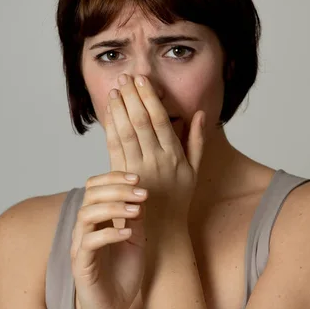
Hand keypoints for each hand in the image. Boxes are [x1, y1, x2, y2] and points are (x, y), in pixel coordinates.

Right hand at [70, 171, 147, 308]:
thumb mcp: (136, 241)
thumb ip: (135, 218)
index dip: (114, 178)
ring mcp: (80, 246)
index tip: (138, 178)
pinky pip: (89, 242)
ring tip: (137, 210)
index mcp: (96, 220)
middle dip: (117, 188)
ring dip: (114, 207)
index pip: (95, 187)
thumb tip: (141, 194)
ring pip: (86, 214)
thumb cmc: (122, 275)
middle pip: (90, 195)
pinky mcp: (81, 265)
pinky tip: (128, 233)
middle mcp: (84, 229)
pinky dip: (109, 234)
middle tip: (141, 191)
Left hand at [104, 73, 205, 230]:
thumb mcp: (194, 170)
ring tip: (115, 89)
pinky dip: (110, 128)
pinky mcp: (122, 177)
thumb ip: (197, 141)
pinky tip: (108, 113)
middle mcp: (156, 161)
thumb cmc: (179, 199)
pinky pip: (114, 148)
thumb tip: (201, 114)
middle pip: (141, 122)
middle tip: (125, 77)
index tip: (143, 80)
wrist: (163, 231)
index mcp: (175, 156)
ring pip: (126, 133)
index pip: (161, 120)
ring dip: (119, 109)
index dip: (150, 98)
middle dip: (132, 97)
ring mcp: (138, 169)